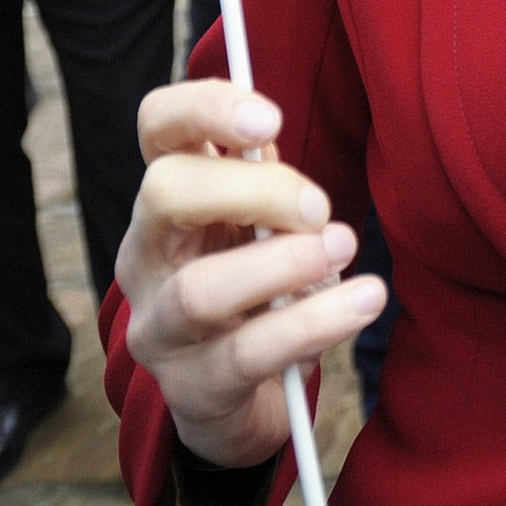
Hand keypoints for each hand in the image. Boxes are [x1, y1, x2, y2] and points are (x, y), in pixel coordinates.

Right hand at [117, 80, 385, 467]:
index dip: (204, 107)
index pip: (157, 126)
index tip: (271, 120)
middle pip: (165, 192)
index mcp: (167, 198)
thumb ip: (267, 180)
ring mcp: (158, 326)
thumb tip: (275, 139)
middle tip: (320, 207)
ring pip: (199, 289)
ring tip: (344, 248)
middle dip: (254, 189)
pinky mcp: (190, 388)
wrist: (242, 398)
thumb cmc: (257, 290)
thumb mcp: (261, 224)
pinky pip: (246, 355)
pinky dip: (313, 323)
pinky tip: (361, 303)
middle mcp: (145, 255)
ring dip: (284, 264)